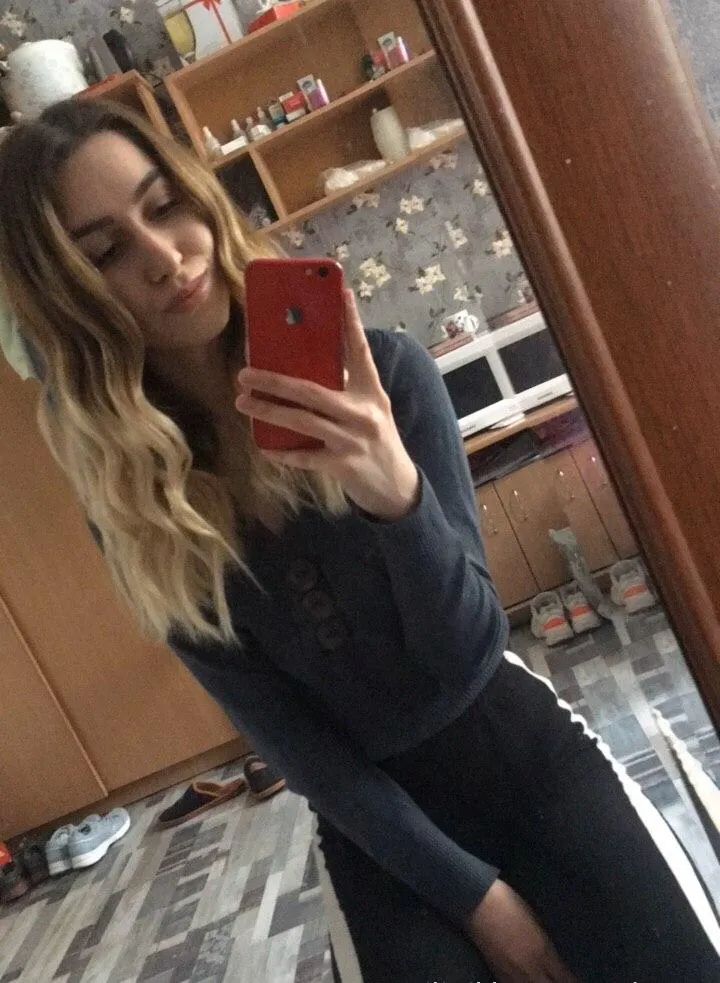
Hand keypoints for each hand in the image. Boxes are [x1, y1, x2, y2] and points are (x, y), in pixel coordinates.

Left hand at [235, 290, 419, 520]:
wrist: (396, 486)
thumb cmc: (376, 440)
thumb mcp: (369, 409)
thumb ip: (345, 389)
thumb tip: (302, 366)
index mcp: (371, 391)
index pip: (360, 351)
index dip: (350, 322)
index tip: (340, 293)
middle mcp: (363, 413)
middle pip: (312, 390)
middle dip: (274, 380)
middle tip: (245, 372)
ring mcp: (351, 440)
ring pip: (302, 421)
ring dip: (268, 411)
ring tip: (243, 402)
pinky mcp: (341, 465)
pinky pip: (303, 457)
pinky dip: (281, 451)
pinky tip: (263, 445)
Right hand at [467, 880, 578, 982]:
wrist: (476, 902)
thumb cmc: (508, 904)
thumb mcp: (535, 922)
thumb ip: (546, 945)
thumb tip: (554, 961)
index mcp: (542, 952)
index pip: (565, 979)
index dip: (572, 982)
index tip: (575, 981)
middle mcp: (530, 969)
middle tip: (561, 980)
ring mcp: (512, 975)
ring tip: (543, 980)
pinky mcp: (497, 975)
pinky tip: (526, 981)